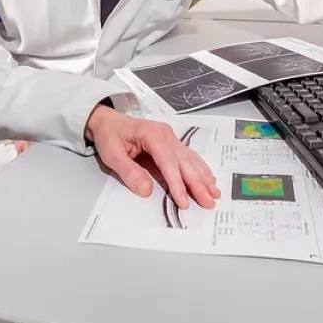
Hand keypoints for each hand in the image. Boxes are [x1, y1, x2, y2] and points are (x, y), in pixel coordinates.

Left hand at [84, 105, 219, 208]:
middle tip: (209, 201)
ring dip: (203, 177)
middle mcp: (166, 135)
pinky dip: (200, 168)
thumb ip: (129, 172)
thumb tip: (146, 190)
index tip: (184, 201)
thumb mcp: (112, 154)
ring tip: (214, 193)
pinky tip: (208, 177)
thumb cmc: (110, 135)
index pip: (168, 163)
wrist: (108, 121)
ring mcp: (170, 138)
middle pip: (185, 162)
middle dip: (198, 183)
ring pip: (191, 159)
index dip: (178, 183)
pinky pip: (189, 156)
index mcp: (152, 135)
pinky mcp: (171, 142)